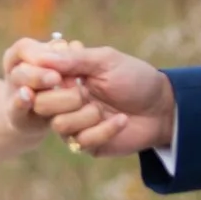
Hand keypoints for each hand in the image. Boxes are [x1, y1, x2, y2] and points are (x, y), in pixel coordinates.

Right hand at [2, 37, 175, 157]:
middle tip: (85, 93)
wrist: (163, 108)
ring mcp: (75, 124)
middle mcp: (65, 101)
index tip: (59, 77)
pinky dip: (105, 130)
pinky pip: (82, 141)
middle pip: (41, 105)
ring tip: (105, 109)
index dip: (42, 79)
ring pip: (60, 125)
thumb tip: (39, 56)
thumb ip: (74, 59)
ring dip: (86, 116)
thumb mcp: (106, 61)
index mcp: (66, 77)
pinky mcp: (88, 144)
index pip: (37, 79)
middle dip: (64, 99)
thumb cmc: (135, 78)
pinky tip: (122, 121)